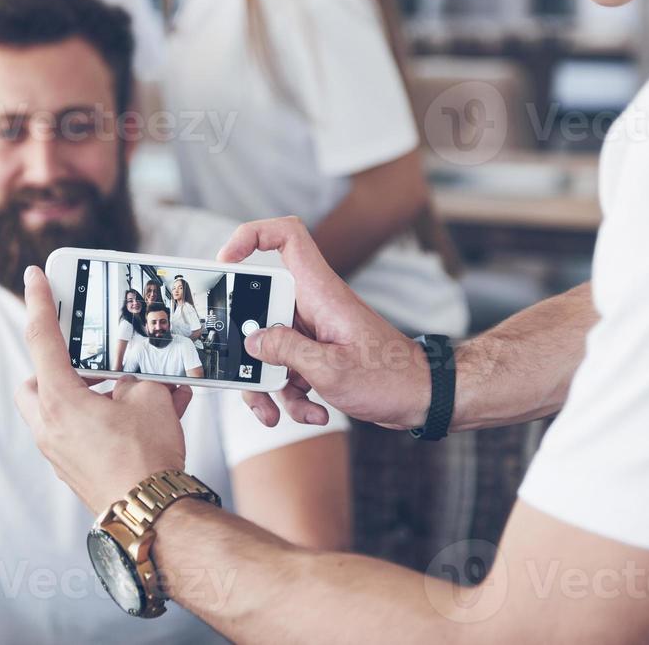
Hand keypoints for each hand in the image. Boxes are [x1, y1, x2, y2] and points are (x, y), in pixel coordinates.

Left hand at [13, 266, 194, 513]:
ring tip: (135, 391)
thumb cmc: (147, 457)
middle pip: (35, 384)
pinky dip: (106, 421)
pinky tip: (150, 417)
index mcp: (60, 401)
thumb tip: (138, 377)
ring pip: (60, 410)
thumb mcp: (149, 398)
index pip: (42, 339)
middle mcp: (50, 428)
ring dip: (89, 396)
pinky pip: (83, 434)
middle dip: (58, 367)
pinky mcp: (76, 470)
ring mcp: (60, 453)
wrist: (153, 516)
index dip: (39, 302)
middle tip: (91, 359)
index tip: (34, 276)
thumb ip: (137, 377)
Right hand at [218, 217, 430, 431]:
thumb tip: (252, 342)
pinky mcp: (316, 354)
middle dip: (248, 350)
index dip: (251, 236)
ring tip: (279, 412)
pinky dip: (291, 396)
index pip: (287, 236)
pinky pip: (286, 369)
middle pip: (259, 309)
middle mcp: (313, 305)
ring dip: (269, 385)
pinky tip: (312, 412)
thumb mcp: (330, 369)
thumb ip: (285, 352)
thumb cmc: (389, 378)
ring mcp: (313, 330)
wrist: (422, 398)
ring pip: (269, 347)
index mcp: (320, 293)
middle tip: (250, 376)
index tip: (226, 263)